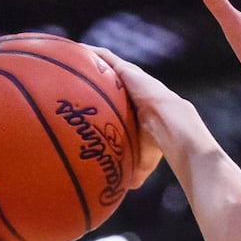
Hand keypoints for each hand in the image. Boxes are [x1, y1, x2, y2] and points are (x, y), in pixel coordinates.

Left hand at [86, 47, 169, 188]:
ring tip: (68, 56)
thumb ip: (134, 171)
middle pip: (112, 80)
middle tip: (73, 78)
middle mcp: (134, 91)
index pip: (119, 100)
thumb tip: (125, 189)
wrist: (173, 127)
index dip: (104, 99)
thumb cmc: (160, 145)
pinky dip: (90, 54)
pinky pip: (106, 58)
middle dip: (95, 77)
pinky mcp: (128, 71)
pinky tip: (74, 50)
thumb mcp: (144, 160)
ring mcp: (132, 79)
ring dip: (90, 61)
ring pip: (107, 65)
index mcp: (139, 108)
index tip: (89, 101)